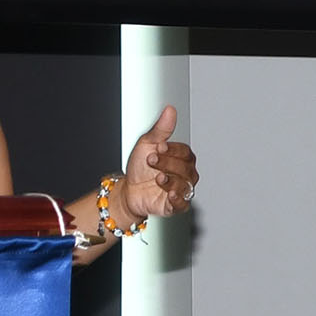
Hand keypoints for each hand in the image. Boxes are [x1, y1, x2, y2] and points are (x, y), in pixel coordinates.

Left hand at [119, 105, 197, 227]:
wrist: (129, 190)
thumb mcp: (147, 144)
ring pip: (185, 184)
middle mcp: (185, 174)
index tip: (159, 147)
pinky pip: (183, 203)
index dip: (173, 150)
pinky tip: (170, 194)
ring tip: (157, 177)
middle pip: (186, 168)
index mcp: (181, 158)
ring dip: (170, 180)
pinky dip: (178, 199)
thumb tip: (170, 110)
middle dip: (168, 163)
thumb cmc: (140, 167)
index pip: (185, 152)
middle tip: (151, 160)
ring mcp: (182, 189)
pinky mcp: (176, 205)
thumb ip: (161, 129)